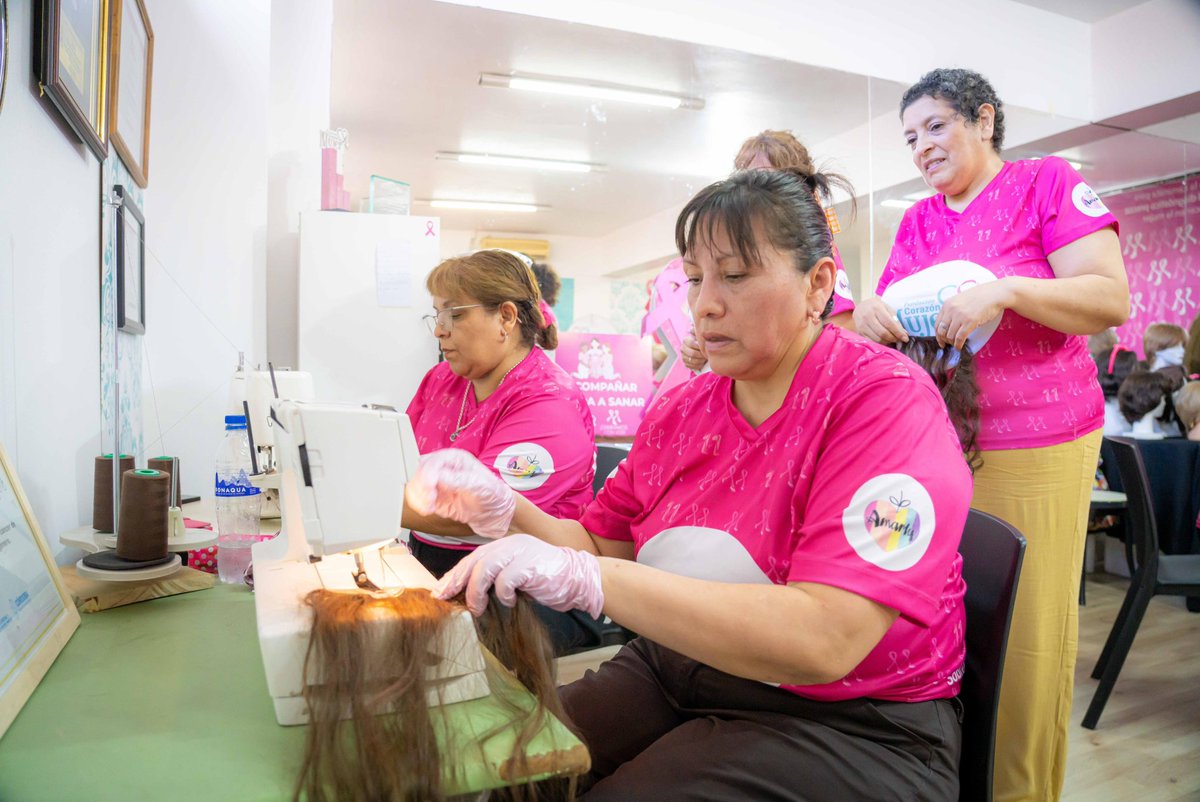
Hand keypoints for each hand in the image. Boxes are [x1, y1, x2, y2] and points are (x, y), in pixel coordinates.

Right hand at [405, 449, 514, 538]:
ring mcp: (438, 484)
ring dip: (418, 496)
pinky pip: (419, 499)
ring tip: (429, 506)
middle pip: (420, 471)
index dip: (427, 474)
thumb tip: (440, 477)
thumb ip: (460, 480)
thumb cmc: (494, 495)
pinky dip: (419, 504)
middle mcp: (444, 469)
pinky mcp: (435, 499)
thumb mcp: (481, 486)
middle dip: (420, 485)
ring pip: (416, 485)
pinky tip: (428, 509)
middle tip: (429, 499)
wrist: (496, 515)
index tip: (429, 488)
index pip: (433, 461)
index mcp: (455, 459)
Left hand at [434, 534, 603, 617]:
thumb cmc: (545, 580)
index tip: (440, 591)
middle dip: (456, 581)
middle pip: (474, 561)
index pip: (472, 558)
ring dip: (476, 592)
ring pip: (485, 570)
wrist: (577, 578)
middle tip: (445, 598)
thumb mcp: (516, 575)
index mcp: (505, 545)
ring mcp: (520, 552)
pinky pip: (505, 581)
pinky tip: (509, 602)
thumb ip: (496, 577)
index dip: (454, 574)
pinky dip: (503, 595)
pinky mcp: (529, 564)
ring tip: (478, 608)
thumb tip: (467, 594)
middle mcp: (510, 544)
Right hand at [680, 332, 707, 372]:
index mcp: (686, 340)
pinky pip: (692, 366)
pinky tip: (702, 363)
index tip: (705, 347)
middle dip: (701, 355)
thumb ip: (698, 331)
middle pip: (692, 353)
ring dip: (701, 361)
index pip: (691, 343)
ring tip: (706, 358)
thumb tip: (692, 328)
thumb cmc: (703, 341)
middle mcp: (683, 348)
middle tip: (707, 355)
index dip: (699, 346)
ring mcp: (683, 356)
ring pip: (692, 361)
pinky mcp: (686, 363)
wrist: (702, 350)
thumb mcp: (701, 335)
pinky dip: (698, 365)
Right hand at [853, 296, 907, 343]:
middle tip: (899, 339)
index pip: (889, 323)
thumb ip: (895, 319)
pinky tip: (885, 340)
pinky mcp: (859, 332)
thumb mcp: (887, 308)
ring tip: (893, 339)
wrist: (861, 306)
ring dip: (888, 341)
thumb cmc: (876, 306)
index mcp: (876, 308)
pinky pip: (872, 341)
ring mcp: (862, 326)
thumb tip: (903, 333)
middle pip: (883, 333)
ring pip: (878, 339)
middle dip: (894, 338)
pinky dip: (880, 343)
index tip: (905, 338)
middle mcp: (867, 317)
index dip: (898, 332)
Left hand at [934, 280, 1010, 348]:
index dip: (938, 335)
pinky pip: (960, 337)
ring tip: (956, 344)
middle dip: (944, 340)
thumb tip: (947, 325)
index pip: (937, 324)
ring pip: (950, 336)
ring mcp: (960, 316)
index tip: (941, 340)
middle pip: (941, 331)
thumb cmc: (980, 296)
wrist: (995, 293)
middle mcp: (951, 310)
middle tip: (948, 344)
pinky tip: (960, 346)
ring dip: (952, 343)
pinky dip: (958, 344)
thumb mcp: (960, 300)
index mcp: (947, 304)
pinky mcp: (970, 322)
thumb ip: (952, 310)